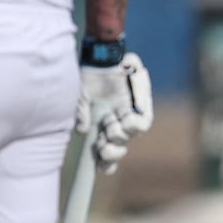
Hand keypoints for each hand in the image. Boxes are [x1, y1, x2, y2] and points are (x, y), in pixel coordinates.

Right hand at [76, 52, 152, 173]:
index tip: (100, 166)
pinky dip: (135, 125)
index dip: (104, 162)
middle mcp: (114, 121)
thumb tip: (83, 131)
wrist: (101, 56)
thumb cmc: (87, 74)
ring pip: (130, 136)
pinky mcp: (140, 104)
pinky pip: (144, 121)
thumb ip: (80, 113)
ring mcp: (127, 113)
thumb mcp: (78, 97)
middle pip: (119, 147)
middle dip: (112, 154)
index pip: (103, 148)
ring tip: (111, 124)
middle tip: (104, 150)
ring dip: (120, 136)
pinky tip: (124, 118)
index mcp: (97, 123)